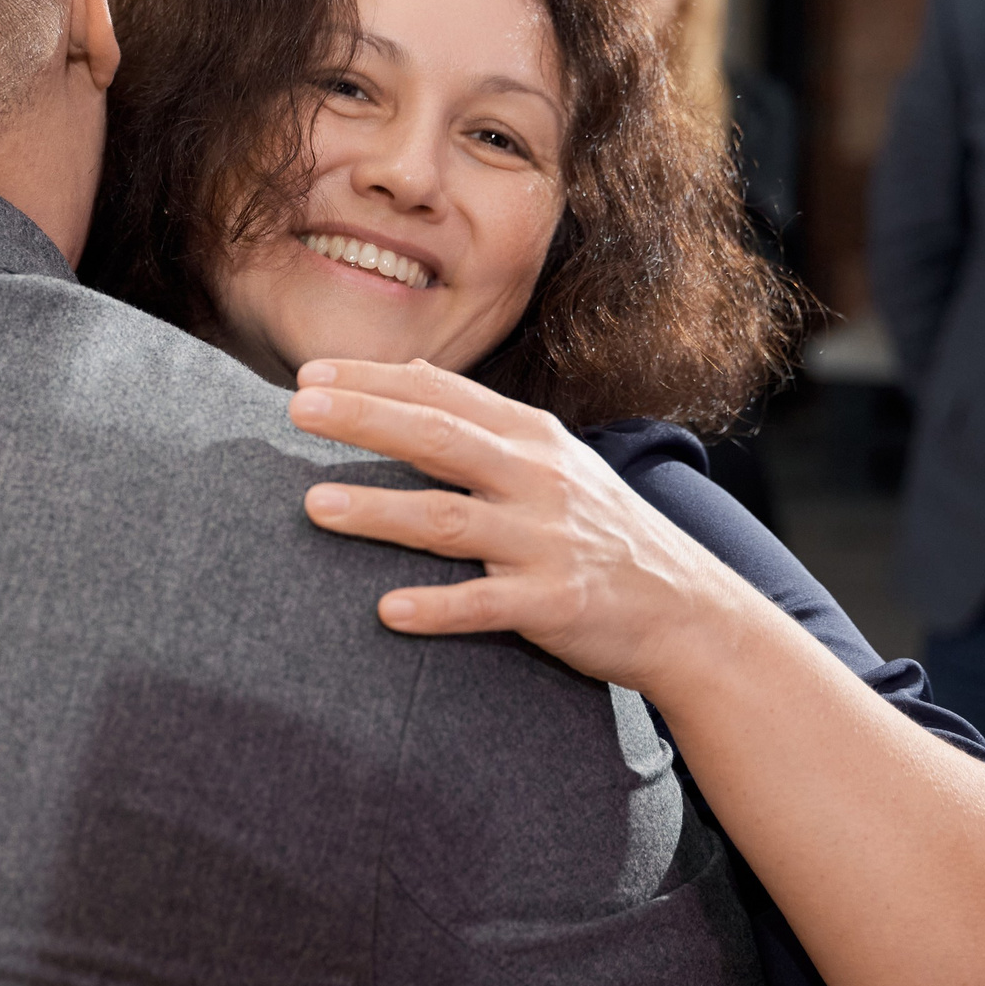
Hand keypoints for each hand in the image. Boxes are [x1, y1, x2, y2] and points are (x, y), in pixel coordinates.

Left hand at [287, 358, 755, 697]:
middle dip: (364, 419)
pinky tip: (388, 610)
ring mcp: (546, 541)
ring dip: (378, 512)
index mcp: (531, 437)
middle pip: (438, 440)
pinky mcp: (554, 603)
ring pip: (448, 520)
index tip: (308, 376)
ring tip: (313, 505)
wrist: (686, 609)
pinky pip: (485, 606)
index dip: (373, 381)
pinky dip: (437, 608)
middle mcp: (537, 479)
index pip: (442, 395)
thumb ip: (482, 423)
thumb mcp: (551, 460)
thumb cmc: (599, 530)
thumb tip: (409, 375)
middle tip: (298, 409)